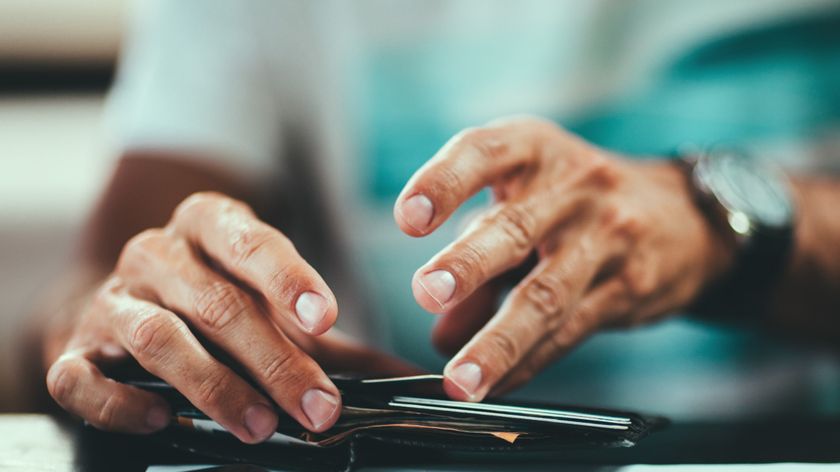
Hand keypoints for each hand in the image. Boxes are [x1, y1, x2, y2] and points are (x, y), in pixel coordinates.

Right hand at [45, 192, 400, 442]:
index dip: (286, 276)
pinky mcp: (74, 350)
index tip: (324, 317)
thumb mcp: (277, 309)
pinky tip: (163, 419)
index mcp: (210, 226)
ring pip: (157, 337)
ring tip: (259, 424)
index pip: (249, 240)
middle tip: (317, 407)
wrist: (126, 304)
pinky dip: (122, 401)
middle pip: (216, 302)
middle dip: (273, 360)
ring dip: (213, 385)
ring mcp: (112, 301)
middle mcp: (157, 254)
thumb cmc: (216, 304)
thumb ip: (339, 344)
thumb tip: (417, 381)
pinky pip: (83, 377)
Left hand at [394, 117, 732, 400]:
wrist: (683, 215)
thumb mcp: (526, 202)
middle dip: (470, 261)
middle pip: (517, 226)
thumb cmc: (577, 202)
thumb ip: (477, 255)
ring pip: (548, 292)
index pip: (484, 153)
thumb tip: (440, 332)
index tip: (408, 218)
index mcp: (535, 149)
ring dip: (499, 339)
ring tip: (460, 376)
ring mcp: (608, 236)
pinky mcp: (630, 286)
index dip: (444, 182)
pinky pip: (572, 330)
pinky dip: (529, 361)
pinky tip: (498, 384)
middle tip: (428, 291)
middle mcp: (574, 186)